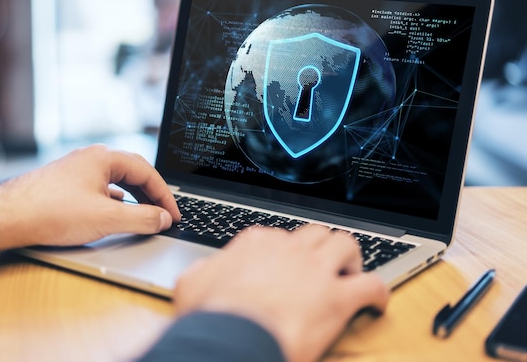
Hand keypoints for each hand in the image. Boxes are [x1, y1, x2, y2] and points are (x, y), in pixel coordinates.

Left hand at [0, 144, 180, 250]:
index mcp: (104, 157)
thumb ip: (141, 218)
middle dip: (151, 194)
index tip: (173, 215)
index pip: (147, 172)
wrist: (7, 217)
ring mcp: (77, 170)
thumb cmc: (50, 212)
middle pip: (133, 172)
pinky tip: (115, 213)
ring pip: (116, 180)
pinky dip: (115, 200)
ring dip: (134, 197)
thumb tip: (162, 219)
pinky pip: (100, 188)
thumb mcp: (105, 219)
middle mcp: (91, 158)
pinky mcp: (66, 183)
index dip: (165, 196)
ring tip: (145, 214)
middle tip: (163, 214)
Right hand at [173, 225, 389, 361]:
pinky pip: (371, 285)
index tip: (286, 264)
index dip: (286, 252)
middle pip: (316, 234)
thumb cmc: (211, 314)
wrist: (231, 337)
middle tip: (322, 266)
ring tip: (350, 273)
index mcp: (257, 243)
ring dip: (351, 258)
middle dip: (322, 247)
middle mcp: (289, 249)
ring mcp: (315, 270)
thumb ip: (202, 270)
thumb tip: (202, 271)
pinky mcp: (337, 298)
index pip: (278, 236)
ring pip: (346, 245)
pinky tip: (377, 303)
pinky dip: (378, 292)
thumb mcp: (191, 283)